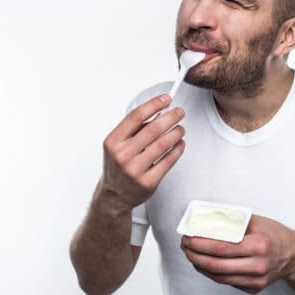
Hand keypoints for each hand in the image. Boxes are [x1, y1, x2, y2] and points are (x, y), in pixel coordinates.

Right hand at [99, 94, 185, 209]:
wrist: (114, 196)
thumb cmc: (118, 165)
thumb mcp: (117, 145)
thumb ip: (134, 129)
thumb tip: (160, 111)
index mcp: (113, 141)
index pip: (135, 116)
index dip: (154, 104)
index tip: (166, 98)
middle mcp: (122, 155)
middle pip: (152, 128)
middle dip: (171, 117)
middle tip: (180, 112)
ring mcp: (135, 170)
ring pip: (163, 144)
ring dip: (176, 132)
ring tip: (181, 128)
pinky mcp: (148, 182)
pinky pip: (168, 161)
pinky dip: (178, 149)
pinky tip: (181, 143)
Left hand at [180, 215, 294, 293]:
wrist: (293, 255)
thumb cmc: (273, 234)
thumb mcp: (255, 221)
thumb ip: (231, 221)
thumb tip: (204, 219)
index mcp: (258, 245)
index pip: (221, 247)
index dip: (200, 244)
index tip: (188, 237)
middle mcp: (258, 264)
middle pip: (216, 265)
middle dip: (195, 255)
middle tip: (185, 246)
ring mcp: (256, 279)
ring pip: (219, 277)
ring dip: (200, 265)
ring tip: (191, 254)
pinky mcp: (254, 288)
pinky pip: (227, 282)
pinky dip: (212, 273)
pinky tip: (205, 263)